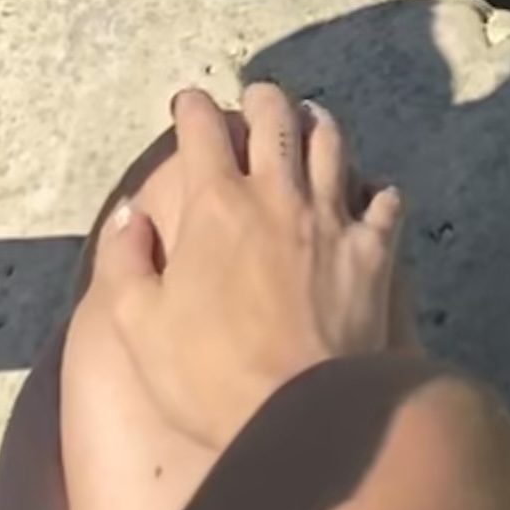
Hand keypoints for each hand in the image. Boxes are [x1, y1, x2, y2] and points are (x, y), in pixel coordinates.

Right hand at [80, 81, 410, 466]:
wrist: (299, 412)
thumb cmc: (209, 377)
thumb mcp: (138, 326)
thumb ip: (125, 263)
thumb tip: (128, 215)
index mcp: (216, 206)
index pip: (203, 131)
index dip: (193, 108)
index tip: (187, 102)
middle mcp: (277, 195)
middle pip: (274, 120)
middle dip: (261, 99)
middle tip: (255, 97)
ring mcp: (331, 218)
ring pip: (331, 144)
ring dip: (317, 124)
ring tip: (311, 119)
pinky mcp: (373, 250)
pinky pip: (384, 201)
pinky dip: (376, 189)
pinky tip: (372, 192)